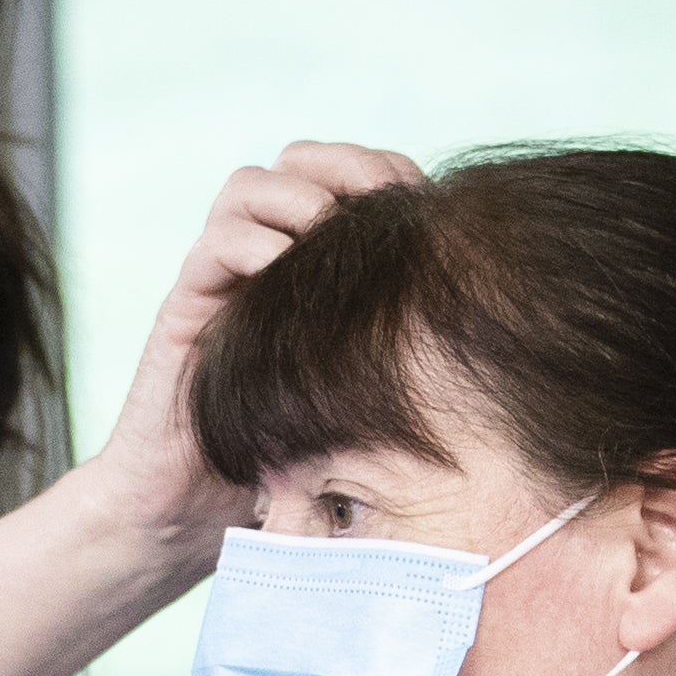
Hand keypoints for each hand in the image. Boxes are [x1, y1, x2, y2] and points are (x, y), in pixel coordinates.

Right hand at [77, 142, 424, 547]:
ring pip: (248, 187)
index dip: (388, 171)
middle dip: (343, 166)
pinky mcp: (184, 312)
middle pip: (299, 159)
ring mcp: (221, 282)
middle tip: (378, 205)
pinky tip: (281, 270)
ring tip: (326, 234)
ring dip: (294, 195)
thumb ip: (402, 350)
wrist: (195, 516)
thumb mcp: (365, 398)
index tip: (428, 207)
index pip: (350, 176)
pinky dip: (248, 243)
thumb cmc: (293, 467)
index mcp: (313, 267)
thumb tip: (491, 315)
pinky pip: (210, 247)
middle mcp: (264, 261)